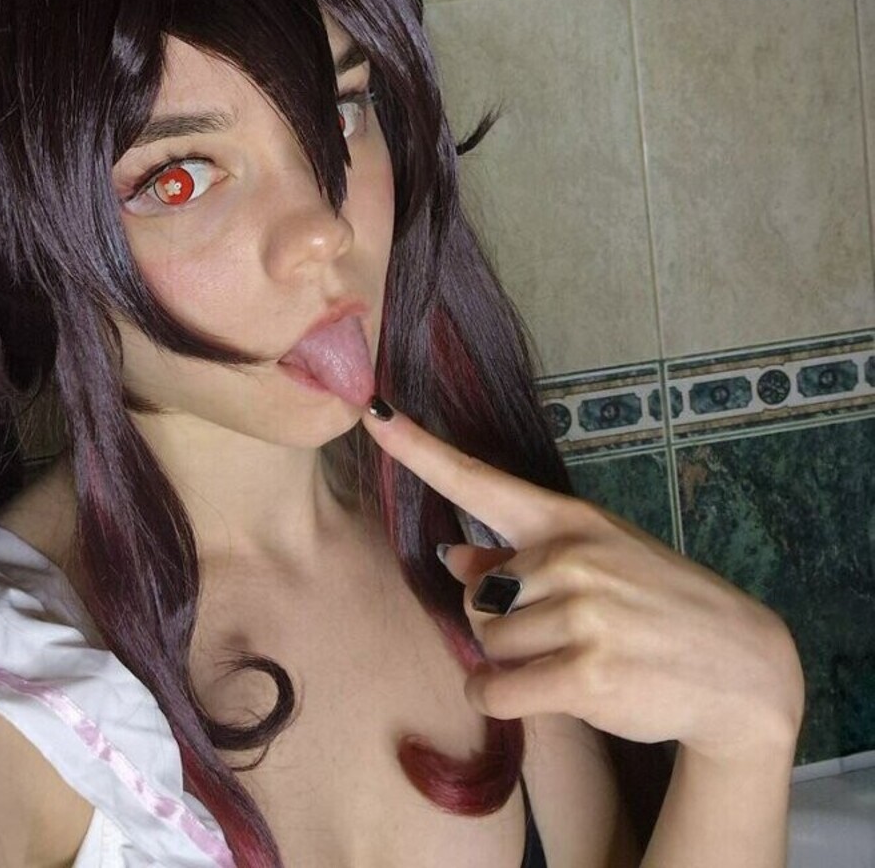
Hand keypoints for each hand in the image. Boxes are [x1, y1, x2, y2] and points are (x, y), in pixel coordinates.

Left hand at [361, 403, 803, 765]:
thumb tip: (449, 560)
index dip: (418, 447)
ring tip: (572, 659)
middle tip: (561, 634)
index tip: (373, 412)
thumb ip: (523, 560)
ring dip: (511, 665)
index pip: (478, 479)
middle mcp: (568, 557)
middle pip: (472, 600)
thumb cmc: (657, 607)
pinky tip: (548, 694)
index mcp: (567, 520)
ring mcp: (580, 613)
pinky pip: (495, 690)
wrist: (740, 665)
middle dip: (500, 626)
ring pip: (484, 645)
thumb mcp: (598, 561)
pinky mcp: (586, 673)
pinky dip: (503, 700)